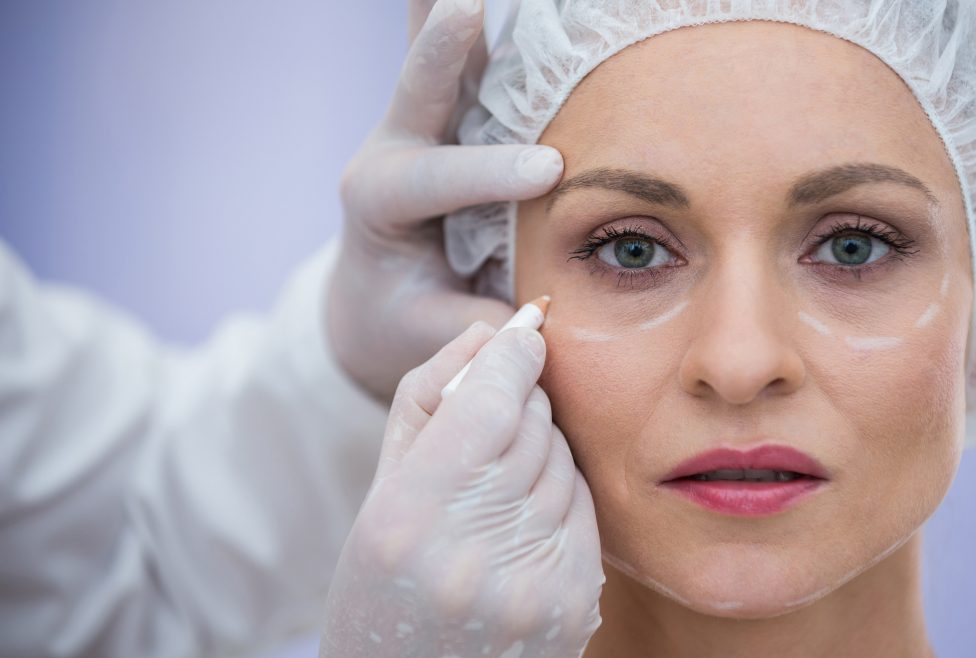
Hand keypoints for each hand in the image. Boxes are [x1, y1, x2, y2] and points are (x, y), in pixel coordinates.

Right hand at [320, 321, 604, 657]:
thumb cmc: (382, 583)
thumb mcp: (381, 489)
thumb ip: (429, 399)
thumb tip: (494, 331)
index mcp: (409, 517)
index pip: (491, 400)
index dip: (514, 352)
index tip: (524, 330)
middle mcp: (474, 552)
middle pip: (534, 423)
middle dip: (522, 402)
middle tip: (493, 419)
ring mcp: (531, 584)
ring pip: (565, 460)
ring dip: (541, 452)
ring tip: (496, 491)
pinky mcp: (575, 604)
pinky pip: (585, 507)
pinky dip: (560, 497)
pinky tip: (522, 523)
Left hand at [327, 0, 563, 401]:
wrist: (372, 299)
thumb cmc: (400, 317)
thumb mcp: (425, 331)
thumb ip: (472, 322)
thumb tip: (538, 316)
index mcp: (379, 202)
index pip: (434, 179)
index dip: (489, 172)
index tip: (549, 169)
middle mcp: (393, 148)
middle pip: (417, 90)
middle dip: (444, 49)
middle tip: (465, 5)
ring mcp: (419, 122)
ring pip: (437, 55)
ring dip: (448, 11)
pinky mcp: (447, 111)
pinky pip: (464, 55)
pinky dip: (479, 20)